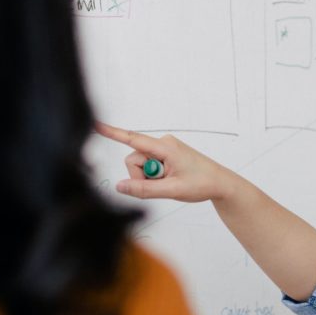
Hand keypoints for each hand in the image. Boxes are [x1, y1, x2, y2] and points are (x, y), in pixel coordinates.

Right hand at [94, 122, 237, 202]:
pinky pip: (149, 166)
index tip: (95, 124)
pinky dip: (155, 176)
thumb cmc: (202, 183)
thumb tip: (120, 186)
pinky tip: (170, 179)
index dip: (112, 133)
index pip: (133, 138)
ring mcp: (164, 149)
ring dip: (150, 178)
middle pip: (134, 159)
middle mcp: (162, 143)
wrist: (220, 183)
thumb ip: (144, 190)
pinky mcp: (165, 155)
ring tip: (170, 182)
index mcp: (165, 147)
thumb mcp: (172, 190)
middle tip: (162, 186)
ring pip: (140, 165)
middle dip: (141, 176)